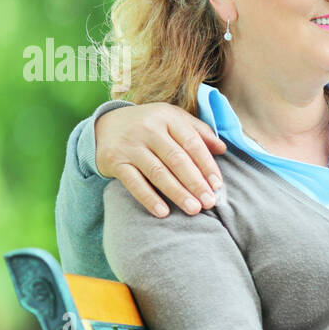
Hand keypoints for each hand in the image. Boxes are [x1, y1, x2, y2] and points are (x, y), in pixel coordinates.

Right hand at [96, 104, 226, 217]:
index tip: (217, 185)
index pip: (192, 143)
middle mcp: (148, 129)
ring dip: (177, 193)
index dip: (206, 165)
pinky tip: (163, 212)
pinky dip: (149, 198)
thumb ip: (199, 131)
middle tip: (209, 202)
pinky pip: (134, 183)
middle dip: (195, 183)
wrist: (105, 125)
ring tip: (194, 209)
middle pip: (176, 159)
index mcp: (167, 117)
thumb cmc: (150, 125)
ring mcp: (130, 145)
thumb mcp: (173, 119)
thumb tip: (223, 148)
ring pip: (158, 172)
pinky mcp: (114, 161)